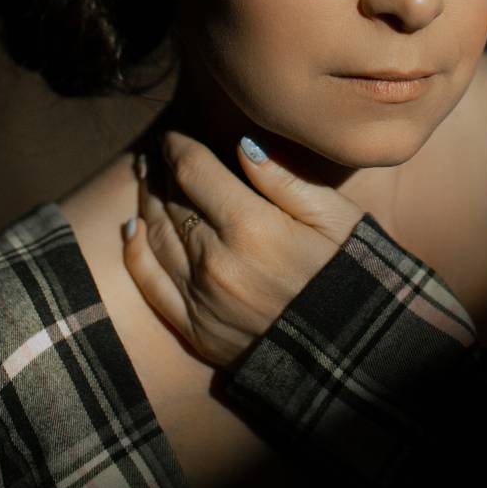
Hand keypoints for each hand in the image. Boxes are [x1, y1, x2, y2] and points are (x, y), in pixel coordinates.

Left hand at [122, 130, 365, 370]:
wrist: (355, 354)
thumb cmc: (352, 273)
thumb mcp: (335, 216)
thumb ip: (283, 178)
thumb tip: (241, 142)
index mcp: (250, 226)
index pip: (193, 170)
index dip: (177, 145)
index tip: (173, 134)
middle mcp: (216, 261)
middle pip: (170, 200)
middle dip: (162, 171)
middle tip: (159, 153)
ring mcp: (201, 298)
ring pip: (154, 235)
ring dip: (146, 202)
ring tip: (146, 179)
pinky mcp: (195, 330)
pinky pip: (149, 283)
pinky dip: (135, 252)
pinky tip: (131, 230)